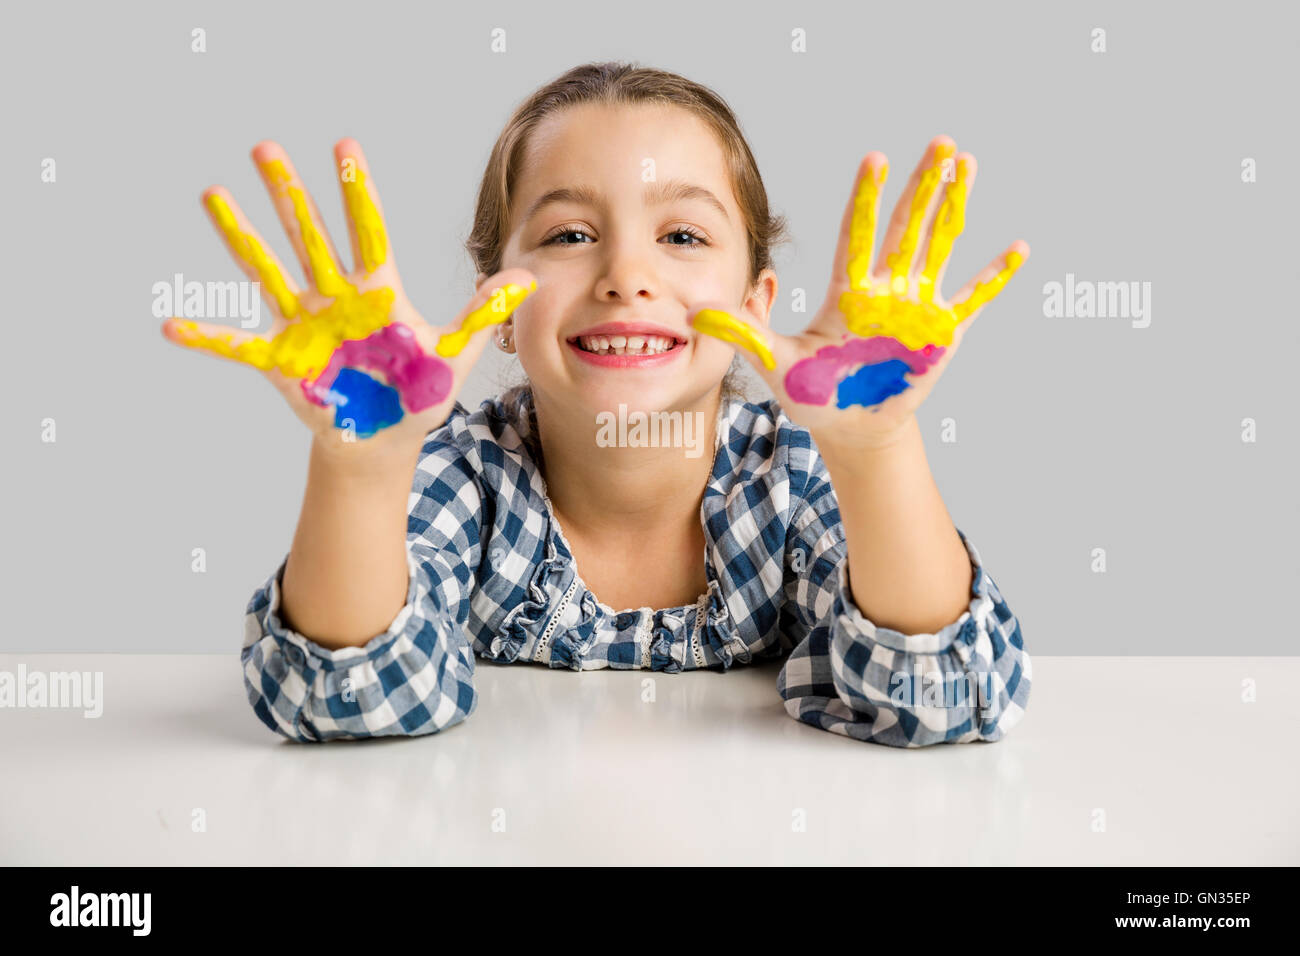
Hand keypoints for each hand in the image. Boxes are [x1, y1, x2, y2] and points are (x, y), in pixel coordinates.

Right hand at [159, 137, 535, 456]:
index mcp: (377, 292)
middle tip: (267, 147)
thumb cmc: (418, 393)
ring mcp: (304, 325)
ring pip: (269, 270)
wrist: (384, 439)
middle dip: (290, 194)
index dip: (354, 191)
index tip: (343, 146)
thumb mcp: (454, 355)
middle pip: (309, 237)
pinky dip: (207, 338)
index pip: (366, 231)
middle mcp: (335, 298)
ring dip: (241, 235)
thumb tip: (525, 279)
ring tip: (214, 194)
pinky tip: (171, 325)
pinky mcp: (282, 361)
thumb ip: (481, 316)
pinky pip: (238, 346)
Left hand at [689, 135, 1027, 449]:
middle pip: (906, 227)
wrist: (851, 429)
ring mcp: (917, 309)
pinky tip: (1018, 247)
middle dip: (922, 185)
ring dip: (955, 207)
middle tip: (940, 142)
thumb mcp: (774, 363)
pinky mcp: (943, 334)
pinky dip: (995, 276)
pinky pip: (973, 299)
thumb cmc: (814, 394)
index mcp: (848, 292)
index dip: (867, 199)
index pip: (858, 234)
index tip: (875, 159)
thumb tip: (694, 313)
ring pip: (939, 247)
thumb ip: (743, 333)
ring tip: (969, 164)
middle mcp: (885, 290)